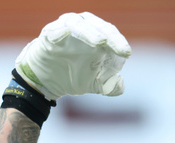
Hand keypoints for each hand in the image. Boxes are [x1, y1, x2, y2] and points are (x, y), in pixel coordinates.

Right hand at [15, 12, 130, 101]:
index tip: (126, 54)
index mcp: (97, 36)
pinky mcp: (49, 33)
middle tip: (120, 49)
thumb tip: (120, 85)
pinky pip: (55, 30)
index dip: (119, 43)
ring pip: (79, 25)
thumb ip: (109, 85)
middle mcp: (83, 27)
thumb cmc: (74, 75)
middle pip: (99, 27)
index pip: (111, 34)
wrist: (48, 81)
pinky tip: (66, 32)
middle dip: (111, 38)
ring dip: (90, 33)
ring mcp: (65, 28)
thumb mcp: (94, 84)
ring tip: (100, 42)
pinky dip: (61, 30)